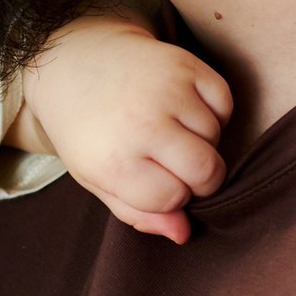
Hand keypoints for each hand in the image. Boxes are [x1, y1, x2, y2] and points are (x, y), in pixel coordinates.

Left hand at [16, 14, 232, 241]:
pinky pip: (224, 103)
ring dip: (202, 141)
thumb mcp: (95, 178)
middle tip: (176, 166)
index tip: (154, 181)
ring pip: (216, 136)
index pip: (173, 198)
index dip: (169, 196)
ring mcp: (165, 90)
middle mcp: (141, 124)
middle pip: (207, 171)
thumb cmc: (85, 128)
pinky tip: (182, 109)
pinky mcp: (184, 63)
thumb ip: (137, 212)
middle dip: (200, 179)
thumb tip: (183, 233)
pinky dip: (213, 111)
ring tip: (170, 130)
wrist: (71, 61)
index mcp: (113, 161)